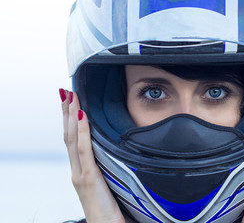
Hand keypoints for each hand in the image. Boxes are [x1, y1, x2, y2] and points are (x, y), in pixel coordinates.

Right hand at [60, 89, 124, 222]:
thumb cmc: (112, 211)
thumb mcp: (110, 185)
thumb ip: (110, 170)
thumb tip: (119, 155)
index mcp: (83, 171)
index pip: (74, 140)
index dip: (70, 120)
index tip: (70, 101)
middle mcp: (78, 171)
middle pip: (69, 135)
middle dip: (66, 112)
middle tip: (65, 92)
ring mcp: (81, 175)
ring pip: (72, 139)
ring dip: (71, 115)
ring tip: (70, 96)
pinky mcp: (89, 180)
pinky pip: (84, 151)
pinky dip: (82, 132)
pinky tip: (81, 116)